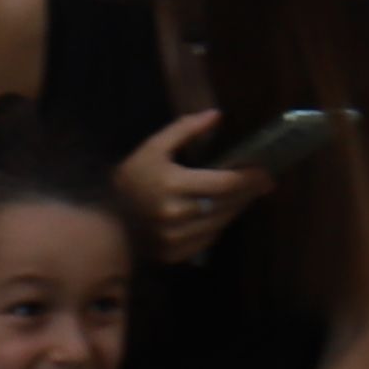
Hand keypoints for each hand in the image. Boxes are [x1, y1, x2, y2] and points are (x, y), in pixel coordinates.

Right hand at [118, 110, 267, 263]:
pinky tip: (223, 213)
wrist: (102, 219)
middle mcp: (177, 214)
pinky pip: (208, 239)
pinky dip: (219, 225)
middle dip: (248, 192)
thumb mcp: (153, 147)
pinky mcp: (174, 254)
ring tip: (246, 195)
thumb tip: (216, 115)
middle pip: (227, 204)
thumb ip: (185, 129)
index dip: (249, 178)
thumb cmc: (129, 178)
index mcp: (173, 184)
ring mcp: (176, 238)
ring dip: (237, 208)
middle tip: (263, 182)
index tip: (265, 171)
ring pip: (220, 223)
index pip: (224, 183)